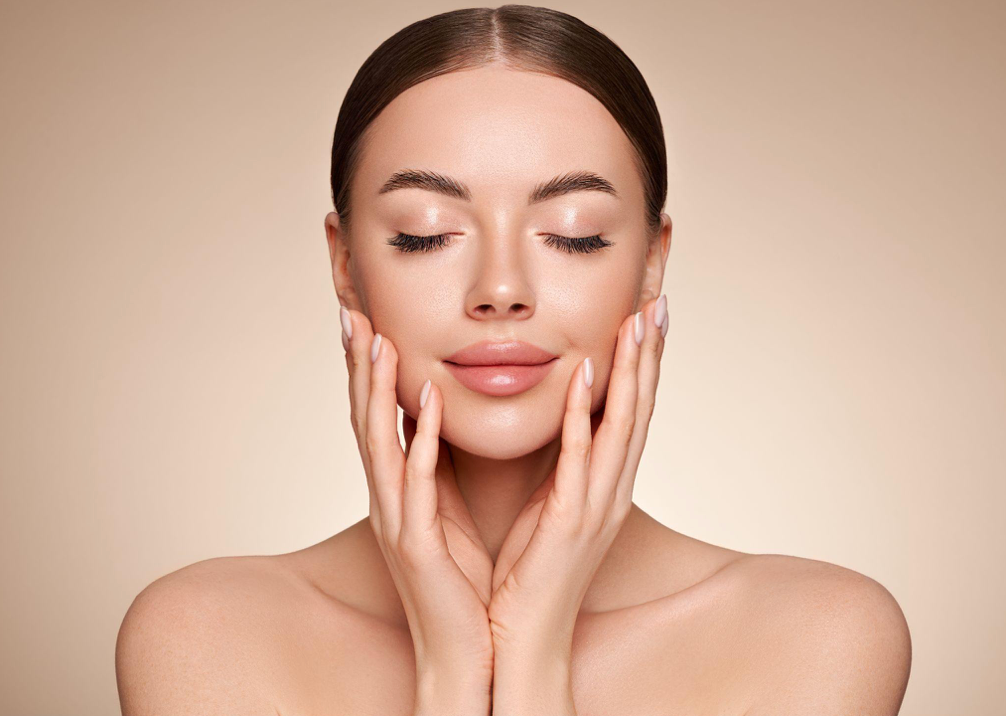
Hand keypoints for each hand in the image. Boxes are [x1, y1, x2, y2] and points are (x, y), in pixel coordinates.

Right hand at [340, 307, 493, 714]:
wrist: (465, 648)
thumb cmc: (458, 579)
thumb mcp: (445, 511)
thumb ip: (438, 467)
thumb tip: (440, 420)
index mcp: (399, 488)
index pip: (378, 416)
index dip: (368, 367)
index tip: (366, 315)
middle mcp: (388, 497)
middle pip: (365, 417)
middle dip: (358, 363)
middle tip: (352, 307)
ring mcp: (396, 519)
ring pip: (378, 442)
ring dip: (376, 387)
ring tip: (377, 337)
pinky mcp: (416, 543)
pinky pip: (415, 482)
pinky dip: (416, 438)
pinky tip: (422, 399)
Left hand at [487, 296, 667, 712]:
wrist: (520, 637)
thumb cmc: (528, 570)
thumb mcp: (547, 504)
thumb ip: (555, 462)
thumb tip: (550, 419)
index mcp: (602, 482)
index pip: (628, 409)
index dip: (641, 361)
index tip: (644, 311)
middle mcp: (611, 487)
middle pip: (640, 407)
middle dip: (649, 352)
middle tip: (658, 297)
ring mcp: (597, 504)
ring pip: (623, 425)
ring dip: (632, 371)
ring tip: (638, 320)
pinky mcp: (571, 523)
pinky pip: (580, 460)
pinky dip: (586, 416)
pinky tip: (586, 376)